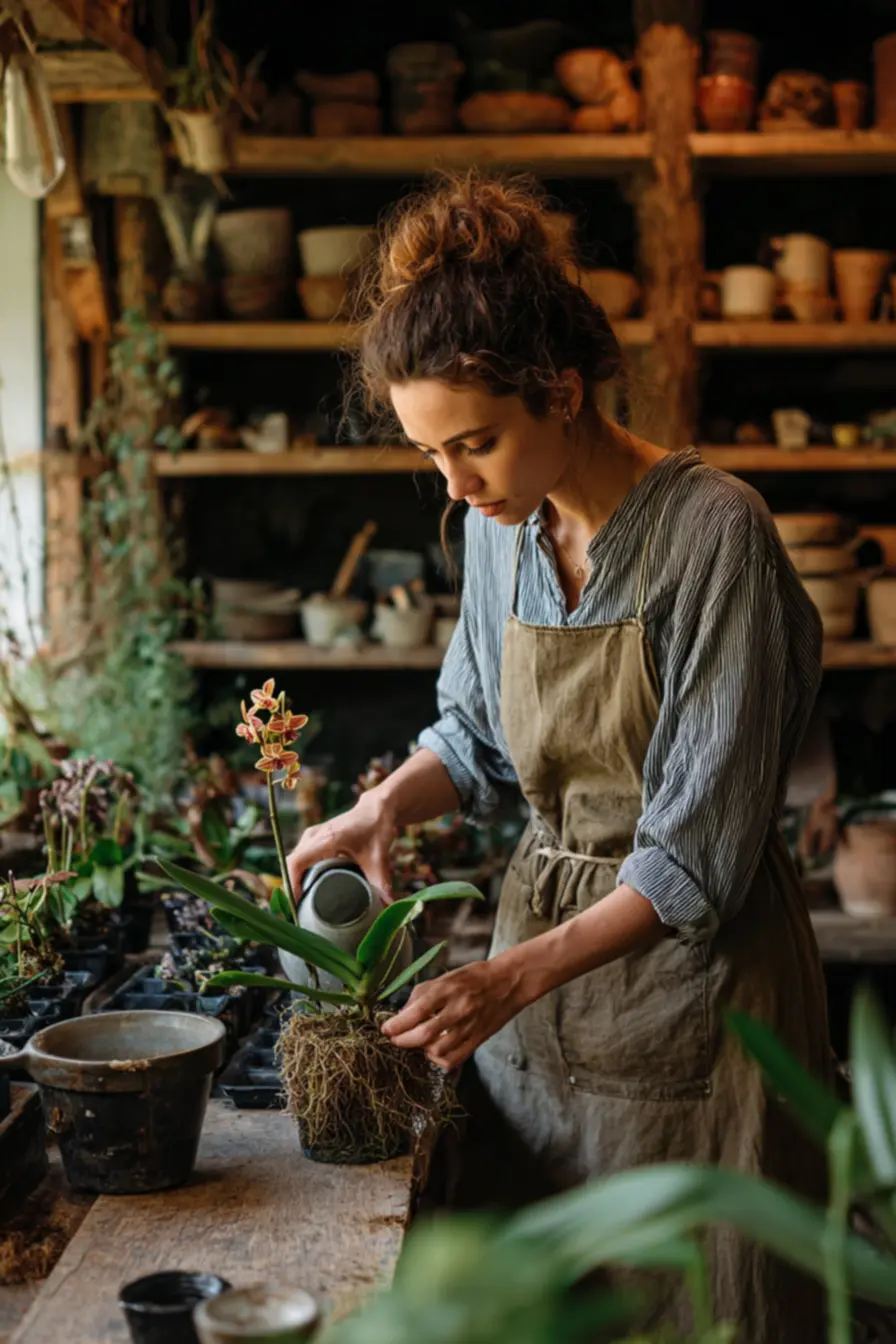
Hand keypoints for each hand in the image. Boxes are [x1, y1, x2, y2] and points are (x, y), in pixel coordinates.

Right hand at [287, 792, 396, 902]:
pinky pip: (299, 858)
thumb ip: (382, 882)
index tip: (296, 904)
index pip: (296, 862)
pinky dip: (299, 873)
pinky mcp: (313, 839)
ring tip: (300, 904)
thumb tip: (389, 905)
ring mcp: (311, 836)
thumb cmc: (375, 828)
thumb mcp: (378, 857)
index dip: (292, 884)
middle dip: (291, 888)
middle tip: (298, 912)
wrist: (375, 808)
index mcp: (326, 839)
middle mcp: (314, 837)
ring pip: (294, 861)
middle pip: (290, 864)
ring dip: (293, 881)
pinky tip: (305, 889)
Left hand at [381, 957, 526, 1070]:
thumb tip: (402, 1014)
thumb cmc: (474, 977)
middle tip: (395, 1038)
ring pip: (438, 1050)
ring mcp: (469, 1027)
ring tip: (416, 1041)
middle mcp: (458, 1009)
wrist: (508, 982)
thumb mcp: (445, 977)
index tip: (386, 1029)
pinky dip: (438, 1059)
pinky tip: (433, 1050)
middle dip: (403, 1040)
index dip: (397, 1024)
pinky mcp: (478, 1040)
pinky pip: (454, 1059)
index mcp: (448, 990)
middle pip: (425, 1034)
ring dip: (421, 1049)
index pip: (417, 1011)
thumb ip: (422, 994)